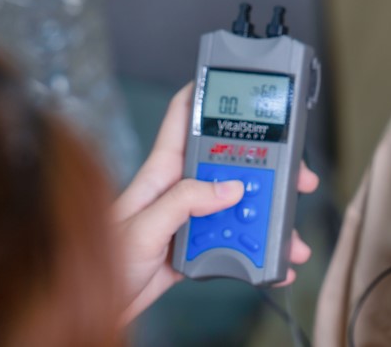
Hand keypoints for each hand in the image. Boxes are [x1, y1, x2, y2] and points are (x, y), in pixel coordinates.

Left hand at [113, 84, 319, 323]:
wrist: (95, 310)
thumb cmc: (100, 263)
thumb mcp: (142, 227)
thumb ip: (184, 202)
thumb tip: (229, 187)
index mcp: (161, 174)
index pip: (183, 121)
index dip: (203, 95)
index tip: (229, 80)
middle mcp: (179, 191)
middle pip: (229, 166)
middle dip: (266, 167)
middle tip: (295, 174)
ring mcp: (190, 219)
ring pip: (238, 207)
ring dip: (267, 219)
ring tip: (288, 233)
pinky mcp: (197, 247)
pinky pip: (234, 243)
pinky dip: (256, 252)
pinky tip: (272, 261)